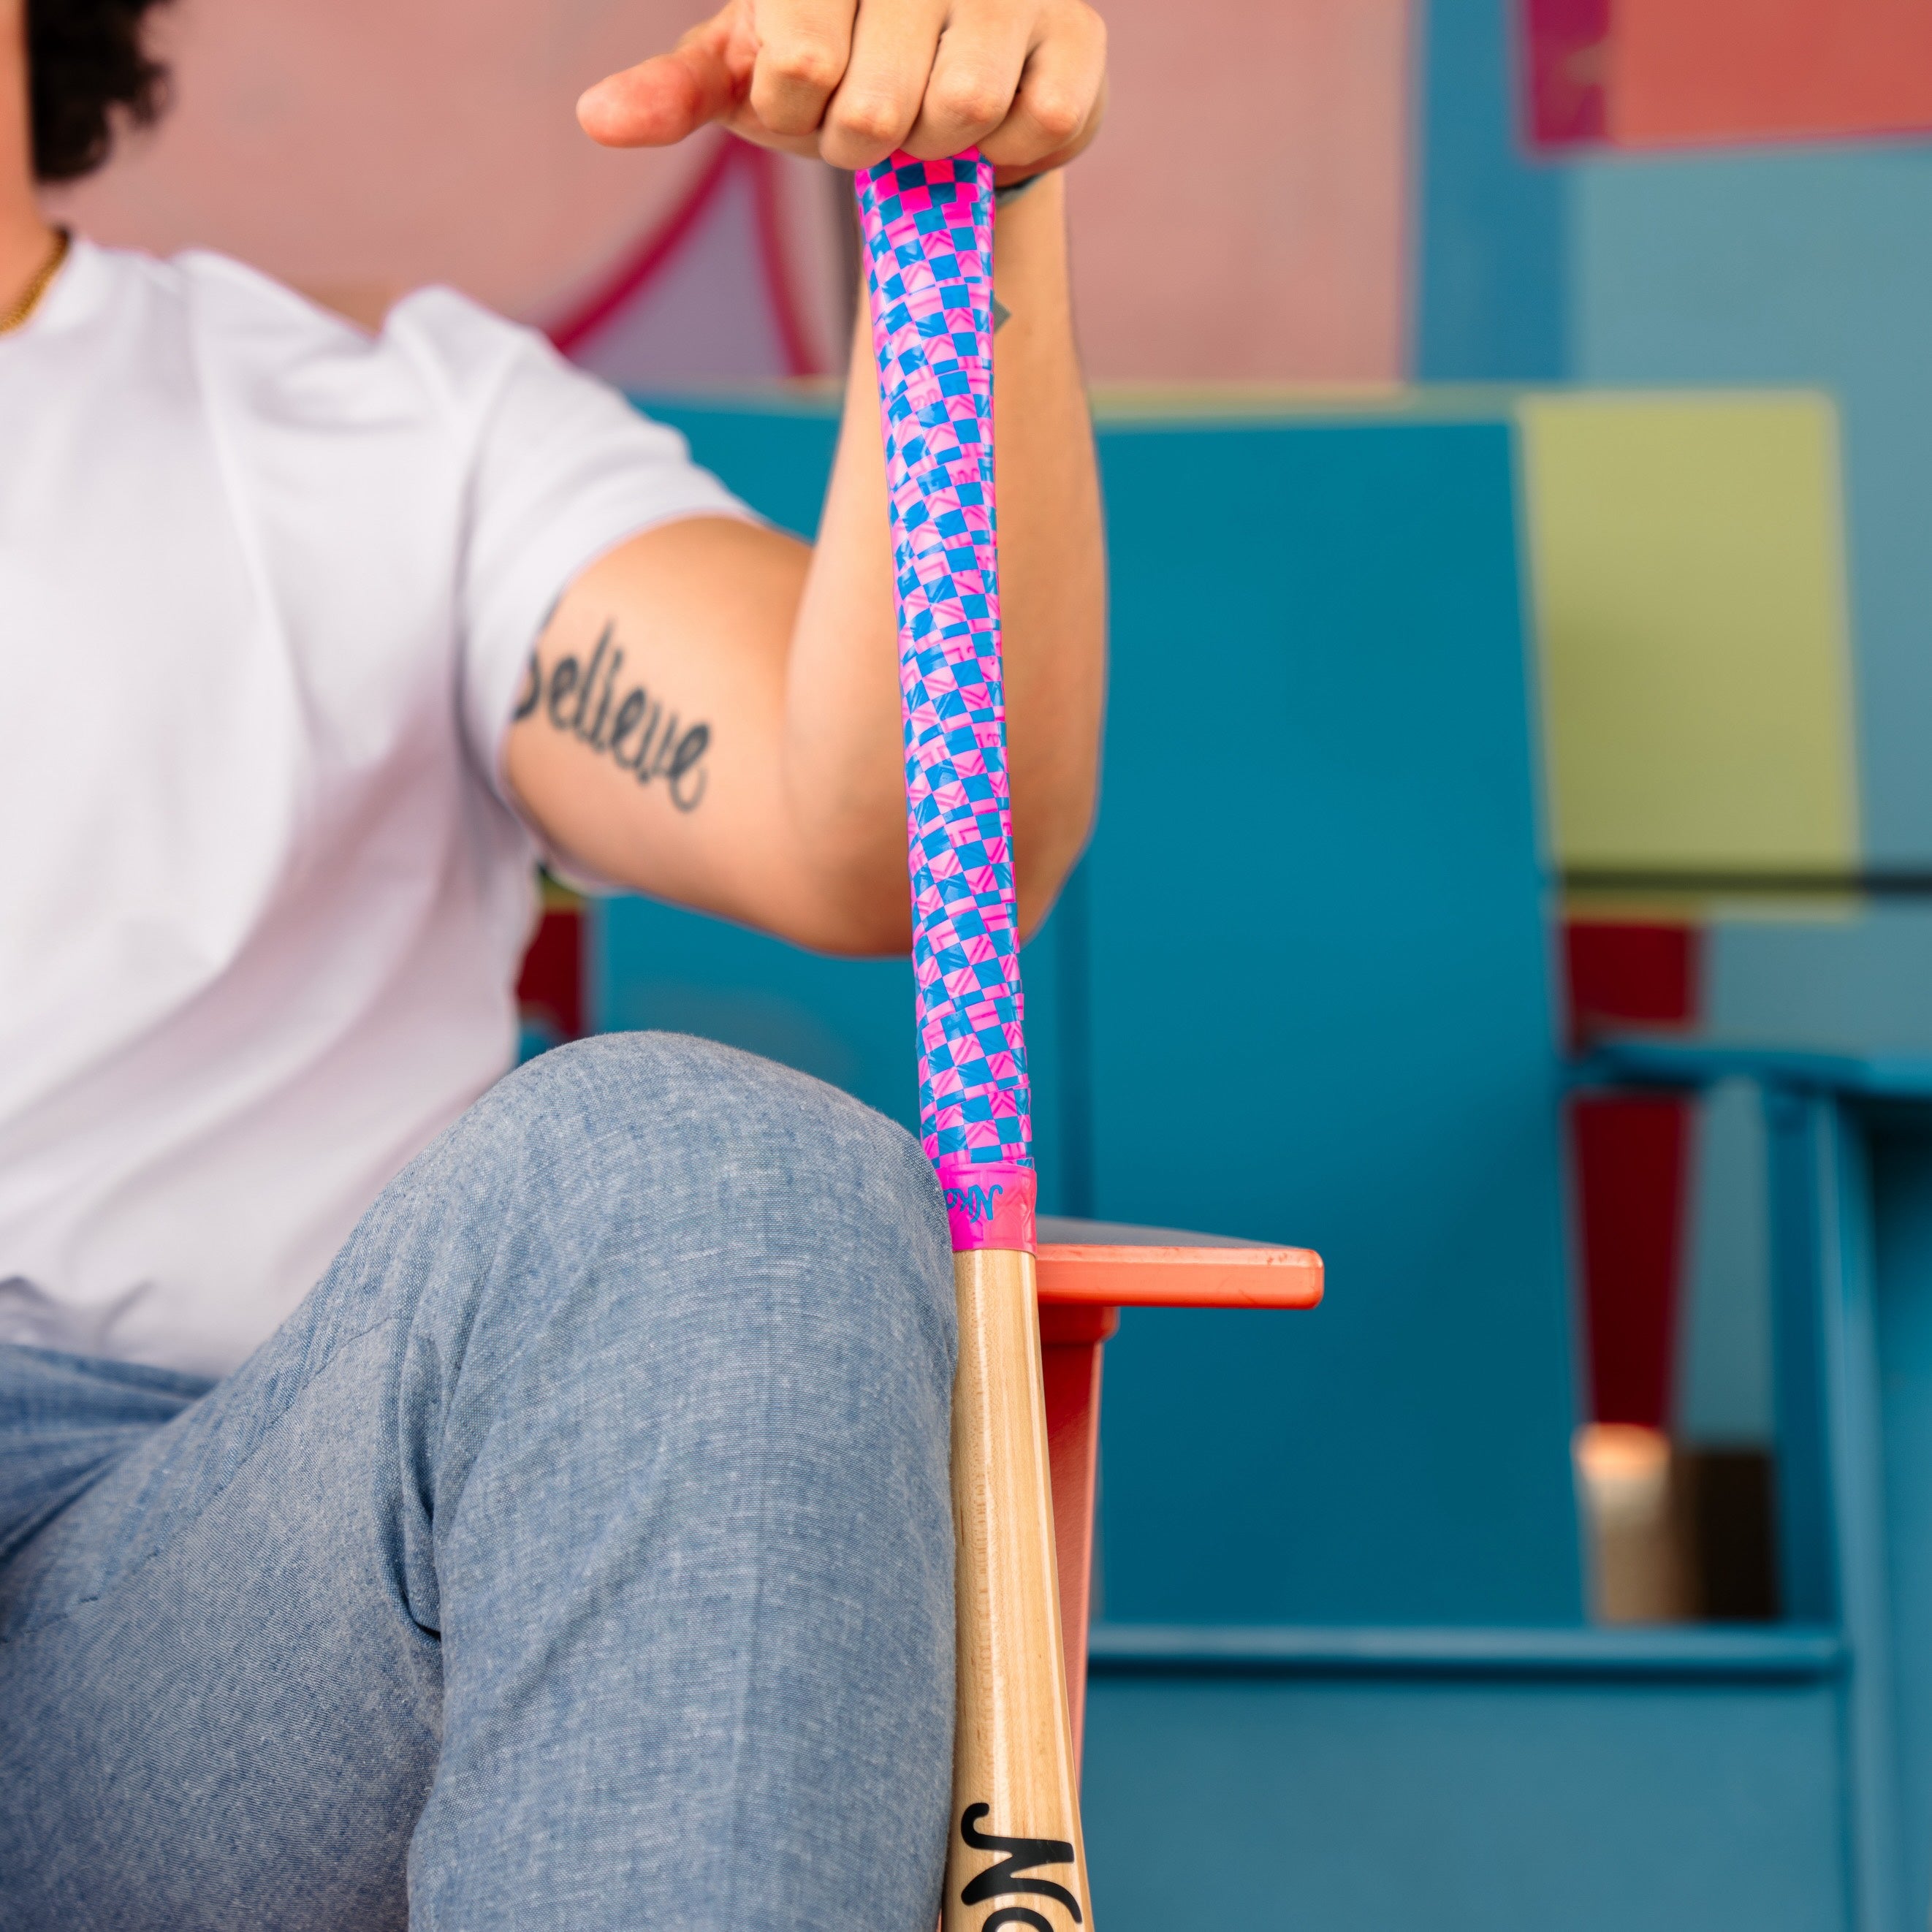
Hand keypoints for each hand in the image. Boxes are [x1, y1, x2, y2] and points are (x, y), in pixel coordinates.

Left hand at [577, 0, 1105, 184]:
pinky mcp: (1080, 33)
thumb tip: (596, 121)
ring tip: (932, 116)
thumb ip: (676, 92)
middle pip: (878, 106)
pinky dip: (1007, 153)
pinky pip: (1037, 122)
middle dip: (864, 141)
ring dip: (936, 150)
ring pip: (961, 112)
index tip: (810, 90)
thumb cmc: (830, 67)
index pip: (798, 62)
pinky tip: (992, 122)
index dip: (797, 111)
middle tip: (875, 113)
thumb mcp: (745, 72)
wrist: (939, 79)